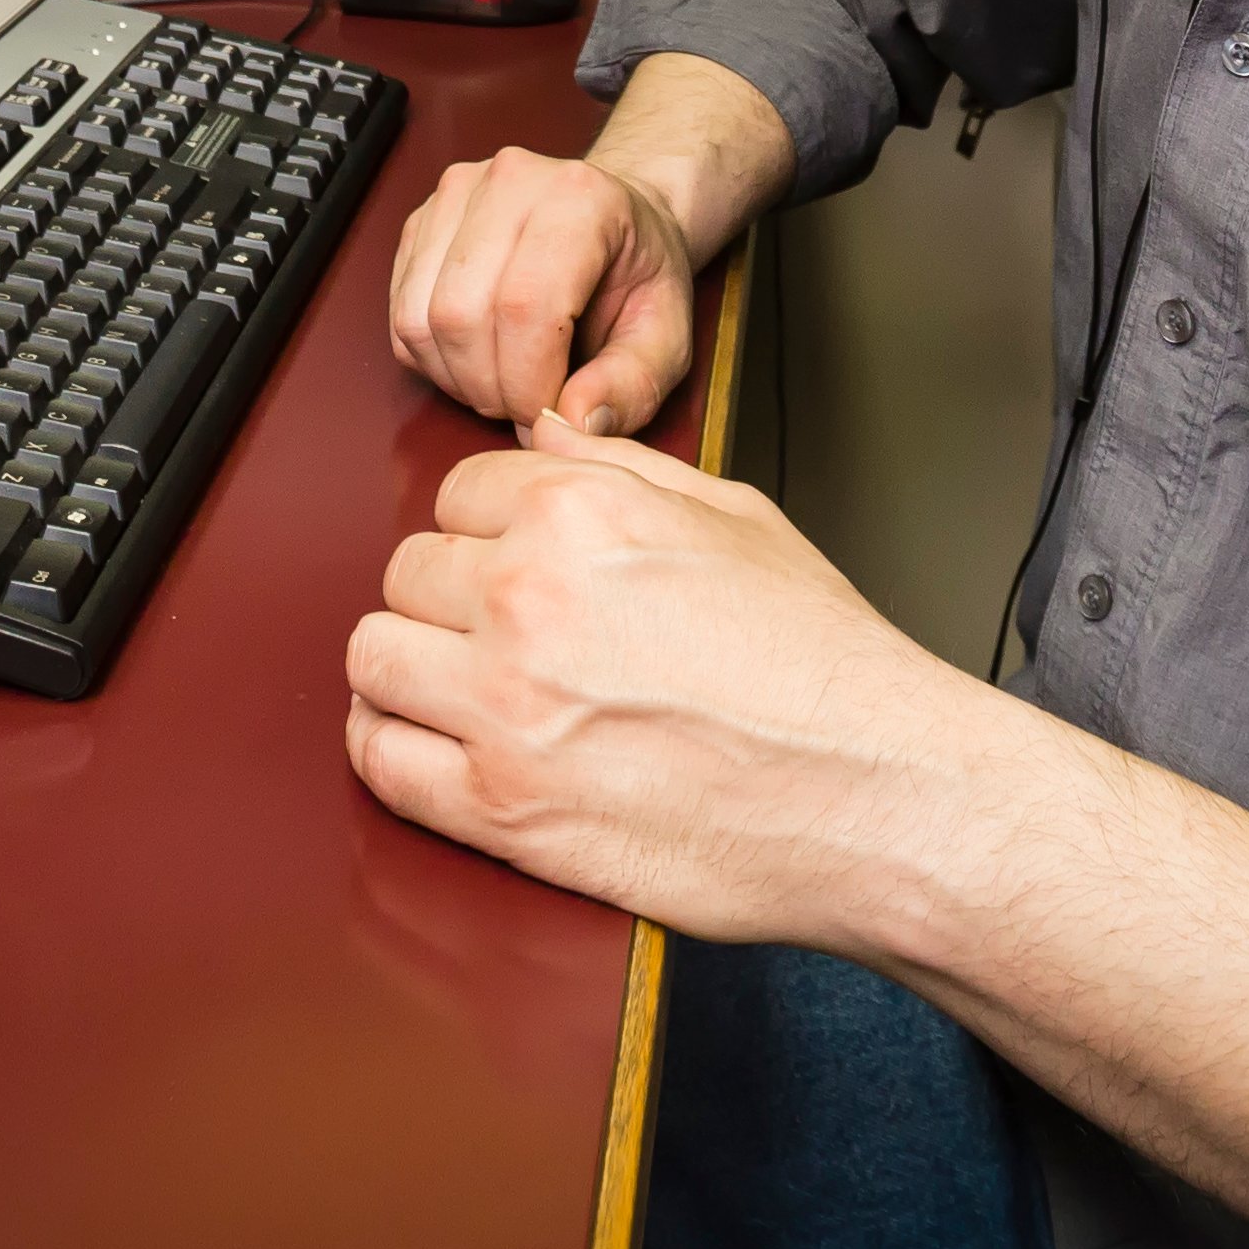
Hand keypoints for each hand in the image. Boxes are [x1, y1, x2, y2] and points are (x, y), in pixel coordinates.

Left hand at [342, 416, 986, 946]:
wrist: (874, 791)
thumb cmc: (824, 664)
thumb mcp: (737, 518)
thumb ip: (620, 467)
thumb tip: (544, 438)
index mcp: (581, 513)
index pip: (456, 493)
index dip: (488, 531)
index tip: (513, 564)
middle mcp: (527, 598)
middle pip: (405, 573)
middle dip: (449, 600)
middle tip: (504, 636)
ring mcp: (505, 707)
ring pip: (374, 660)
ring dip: (412, 671)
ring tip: (466, 691)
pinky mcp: (500, 810)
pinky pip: (378, 761)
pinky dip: (394, 752)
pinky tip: (440, 750)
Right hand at [384, 147, 703, 432]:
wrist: (617, 221)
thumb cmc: (638, 274)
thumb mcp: (667, 338)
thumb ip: (631, 385)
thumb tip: (574, 424)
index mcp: (579, 198)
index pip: (523, 305)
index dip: (527, 382)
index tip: (549, 415)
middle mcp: (510, 182)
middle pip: (460, 315)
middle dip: (489, 387)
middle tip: (527, 404)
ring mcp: (456, 196)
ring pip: (419, 319)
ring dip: (456, 377)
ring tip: (504, 381)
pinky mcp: (421, 222)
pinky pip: (402, 315)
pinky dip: (433, 359)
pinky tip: (477, 358)